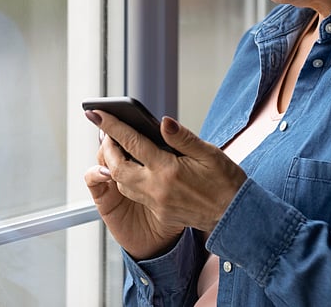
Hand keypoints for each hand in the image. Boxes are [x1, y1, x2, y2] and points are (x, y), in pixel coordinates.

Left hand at [84, 110, 246, 259]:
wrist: (234, 216)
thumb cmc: (225, 182)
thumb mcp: (209, 152)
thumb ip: (182, 137)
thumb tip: (162, 122)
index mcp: (168, 170)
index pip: (132, 143)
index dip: (112, 126)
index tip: (96, 113)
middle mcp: (157, 189)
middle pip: (116, 167)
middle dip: (106, 148)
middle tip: (105, 132)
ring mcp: (157, 203)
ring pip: (122, 183)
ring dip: (114, 165)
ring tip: (116, 147)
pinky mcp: (160, 212)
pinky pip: (135, 194)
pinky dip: (127, 179)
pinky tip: (133, 168)